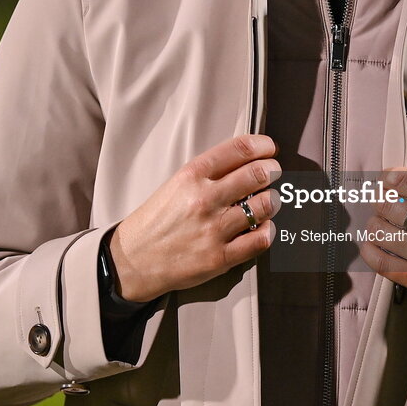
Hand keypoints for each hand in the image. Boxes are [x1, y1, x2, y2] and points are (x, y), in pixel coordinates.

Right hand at [108, 134, 280, 301]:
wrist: (132, 259)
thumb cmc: (158, 218)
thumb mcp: (177, 183)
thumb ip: (210, 172)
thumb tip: (250, 160)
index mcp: (192, 175)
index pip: (239, 149)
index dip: (263, 146)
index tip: (270, 149)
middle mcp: (204, 199)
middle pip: (258, 174)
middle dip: (273, 171)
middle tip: (274, 174)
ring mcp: (213, 229)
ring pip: (265, 205)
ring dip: (273, 201)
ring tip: (268, 202)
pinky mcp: (219, 258)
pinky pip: (260, 240)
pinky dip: (268, 231)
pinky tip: (263, 228)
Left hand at [358, 132, 406, 314]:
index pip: (403, 180)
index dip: (388, 176)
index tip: (388, 179)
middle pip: (386, 205)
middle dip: (381, 199)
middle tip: (386, 200)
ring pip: (379, 231)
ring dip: (376, 223)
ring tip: (385, 222)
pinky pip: (380, 262)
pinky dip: (370, 250)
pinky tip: (376, 243)